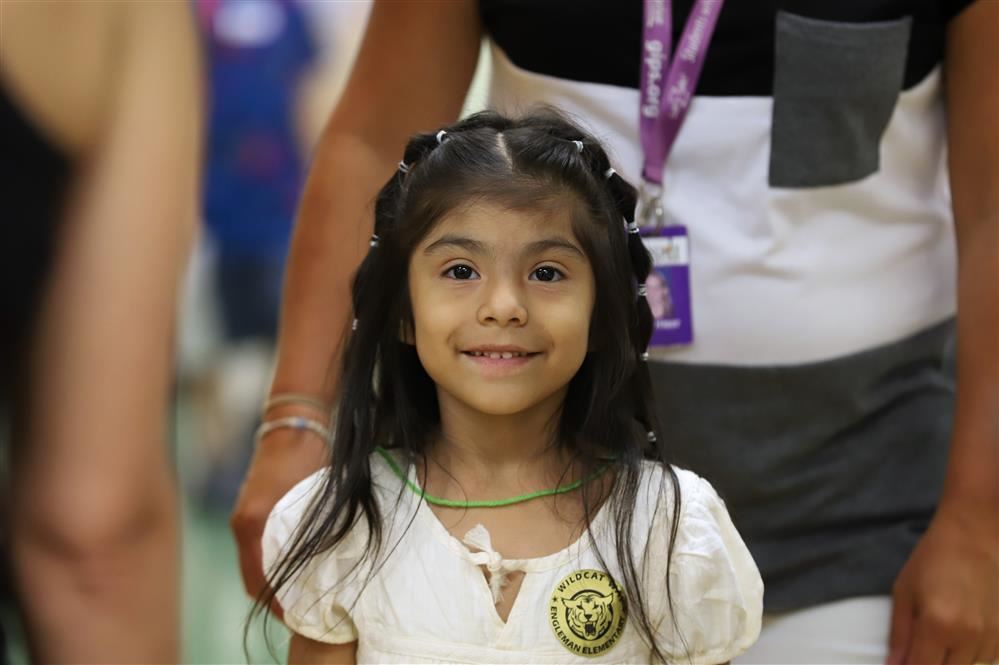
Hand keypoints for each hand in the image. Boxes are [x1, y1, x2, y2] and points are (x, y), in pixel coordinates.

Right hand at [230, 417, 328, 613]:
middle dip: (273, 599)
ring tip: (298, 596)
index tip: (297, 617)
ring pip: (252, 562)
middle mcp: (242, 522)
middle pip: (252, 576)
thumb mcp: (318, 498)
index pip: (260, 579)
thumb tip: (327, 569)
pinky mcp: (249, 507)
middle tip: (300, 613)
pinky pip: (254, 547)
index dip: (278, 603)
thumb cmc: (312, 453)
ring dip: (270, 581)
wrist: (295, 419)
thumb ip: (316, 533)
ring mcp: (243, 514)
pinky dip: (268, 563)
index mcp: (255, 523)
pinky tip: (292, 569)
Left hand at [887, 498, 998, 664]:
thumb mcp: (904, 593)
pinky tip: (959, 634)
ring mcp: (991, 637)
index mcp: (937, 625)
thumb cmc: (932, 560)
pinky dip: (970, 655)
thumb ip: (899, 635)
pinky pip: (986, 659)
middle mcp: (968, 636)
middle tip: (918, 649)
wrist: (974, 537)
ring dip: (950, 660)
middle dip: (928, 664)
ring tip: (939, 635)